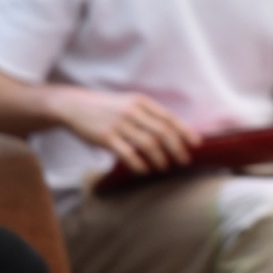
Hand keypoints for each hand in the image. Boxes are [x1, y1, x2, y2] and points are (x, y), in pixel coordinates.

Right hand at [51, 85, 199, 174]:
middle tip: (184, 160)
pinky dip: (139, 164)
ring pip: (148, 143)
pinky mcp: (106, 137)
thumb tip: (172, 132)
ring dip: (160, 158)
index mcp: (141, 102)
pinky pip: (128, 153)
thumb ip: (148, 115)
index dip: (185, 131)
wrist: (75, 106)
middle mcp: (133, 111)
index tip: (196, 143)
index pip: (169, 117)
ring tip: (165, 167)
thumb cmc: (107, 108)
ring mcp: (119, 124)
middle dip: (177, 148)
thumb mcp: (129, 103)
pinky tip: (144, 170)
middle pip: (163, 132)